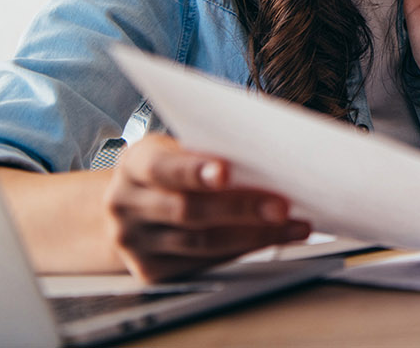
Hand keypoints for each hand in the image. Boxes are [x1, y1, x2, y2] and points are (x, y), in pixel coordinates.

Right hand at [103, 134, 308, 281]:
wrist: (131, 206)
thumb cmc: (171, 167)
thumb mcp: (177, 147)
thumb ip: (208, 150)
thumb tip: (270, 151)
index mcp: (134, 164)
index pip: (163, 168)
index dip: (194, 171)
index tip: (225, 172)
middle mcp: (126, 205)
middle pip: (187, 210)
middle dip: (240, 208)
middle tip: (282, 206)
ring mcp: (135, 242)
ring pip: (201, 243)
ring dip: (254, 235)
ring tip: (293, 226)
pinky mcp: (150, 270)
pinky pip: (203, 263)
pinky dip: (242, 251)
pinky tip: (271, 240)